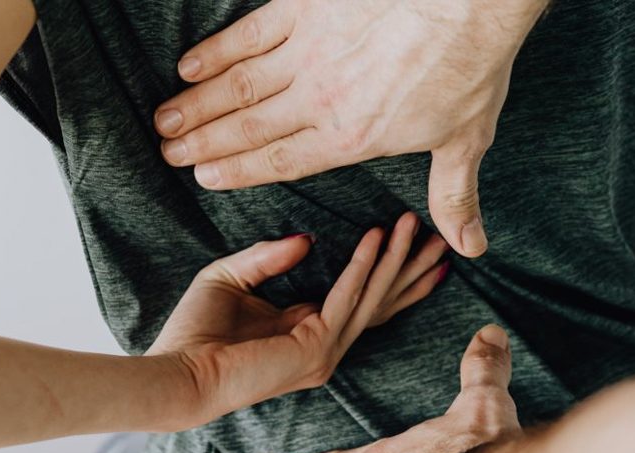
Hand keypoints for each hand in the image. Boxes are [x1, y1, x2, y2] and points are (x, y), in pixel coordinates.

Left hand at [148, 212, 448, 429]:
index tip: (413, 240)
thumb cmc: (193, 333)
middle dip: (411, 268)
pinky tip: (376, 237)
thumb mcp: (231, 278)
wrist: (176, 373)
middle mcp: (324, 346)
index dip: (390, 271)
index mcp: (307, 331)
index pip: (362, 299)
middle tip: (442, 237)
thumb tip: (307, 239)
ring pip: (372, 298)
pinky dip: (362, 266)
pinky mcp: (314, 349)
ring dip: (395, 259)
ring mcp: (324, 352)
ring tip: (414, 224)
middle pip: (381, 301)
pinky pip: (346, 298)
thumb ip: (267, 257)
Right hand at [154, 0, 549, 257]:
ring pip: (239, 85)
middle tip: (169, 153)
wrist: (465, 1)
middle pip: (248, 127)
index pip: (282, 161)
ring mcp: (307, 52)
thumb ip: (453, 195)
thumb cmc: (468, 66)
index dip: (238, 171)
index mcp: (351, 138)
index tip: (204, 177)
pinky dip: (217, 50)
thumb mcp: (466, 138)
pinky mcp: (305, 9)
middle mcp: (319, 100)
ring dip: (198, 103)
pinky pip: (249, 34)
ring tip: (166, 119)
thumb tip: (468, 246)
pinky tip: (190, 65)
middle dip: (203, 142)